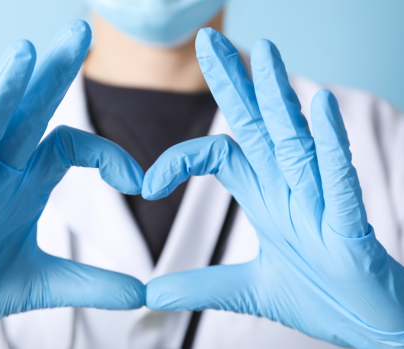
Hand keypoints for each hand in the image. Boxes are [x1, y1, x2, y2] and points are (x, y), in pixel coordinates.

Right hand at [0, 21, 144, 348]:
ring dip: (3, 93)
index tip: (141, 182)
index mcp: (25, 184)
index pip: (70, 145)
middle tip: (82, 30)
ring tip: (24, 52)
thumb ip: (91, 284)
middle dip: (53, 74)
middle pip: (27, 116)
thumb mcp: (43, 283)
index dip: (109, 154)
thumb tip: (143, 295)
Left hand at [144, 28, 403, 347]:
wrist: (369, 327)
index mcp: (266, 198)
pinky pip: (338, 178)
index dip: (181, 159)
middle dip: (235, 83)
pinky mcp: (349, 226)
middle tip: (210, 41)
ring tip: (264, 53)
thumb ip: (201, 286)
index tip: (148, 186)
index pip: (221, 154)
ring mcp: (320, 203)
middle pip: (257, 126)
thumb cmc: (321, 297)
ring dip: (280, 97)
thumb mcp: (248, 290)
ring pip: (296, 139)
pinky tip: (320, 107)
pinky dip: (329, 145)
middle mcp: (290, 190)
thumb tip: (151, 293)